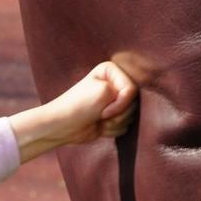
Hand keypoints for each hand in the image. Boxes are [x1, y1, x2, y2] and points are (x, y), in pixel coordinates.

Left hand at [8, 60, 139, 162]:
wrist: (63, 126)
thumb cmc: (80, 106)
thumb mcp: (105, 92)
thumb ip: (128, 94)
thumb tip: (137, 104)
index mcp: (111, 70)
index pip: (132, 89)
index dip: (121, 103)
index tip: (103, 109)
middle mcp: (115, 83)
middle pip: (135, 103)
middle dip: (118, 114)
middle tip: (101, 115)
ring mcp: (115, 101)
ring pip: (132, 116)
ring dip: (115, 123)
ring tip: (99, 120)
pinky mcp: (114, 116)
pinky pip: (126, 126)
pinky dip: (113, 130)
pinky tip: (100, 126)